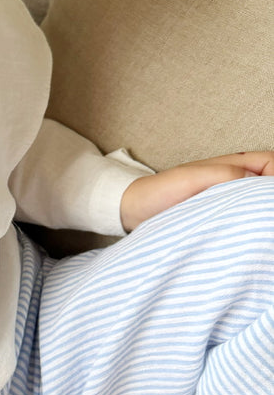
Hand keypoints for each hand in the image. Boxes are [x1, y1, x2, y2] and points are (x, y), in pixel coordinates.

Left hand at [120, 152, 273, 231]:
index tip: (268, 197)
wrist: (134, 210)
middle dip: (270, 197)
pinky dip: (254, 220)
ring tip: (262, 225)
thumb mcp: (193, 179)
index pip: (271, 162)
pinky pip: (247, 215)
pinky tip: (252, 233)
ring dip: (264, 209)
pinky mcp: (222, 214)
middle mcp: (238, 178)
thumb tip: (257, 181)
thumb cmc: (160, 190)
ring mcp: (231, 196)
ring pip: (260, 200)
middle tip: (264, 216)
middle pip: (269, 182)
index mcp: (235, 163)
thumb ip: (225, 175)